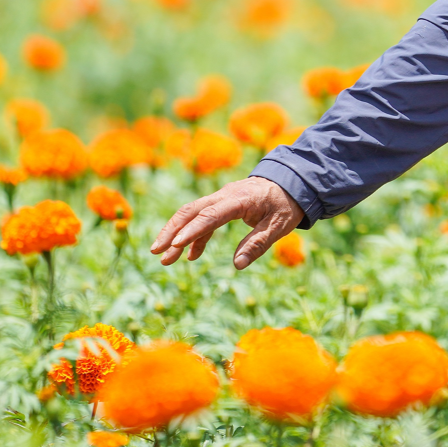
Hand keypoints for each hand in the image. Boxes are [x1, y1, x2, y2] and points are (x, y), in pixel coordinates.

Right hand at [149, 176, 304, 269]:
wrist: (291, 181)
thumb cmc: (285, 204)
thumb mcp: (279, 226)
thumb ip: (258, 244)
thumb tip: (237, 265)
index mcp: (240, 199)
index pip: (211, 215)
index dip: (193, 231)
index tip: (175, 246)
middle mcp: (225, 195)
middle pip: (191, 211)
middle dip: (171, 231)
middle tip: (156, 252)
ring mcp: (221, 197)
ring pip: (192, 213)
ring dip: (176, 234)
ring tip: (165, 259)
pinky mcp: (221, 203)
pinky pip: (202, 219)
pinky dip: (194, 236)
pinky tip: (191, 255)